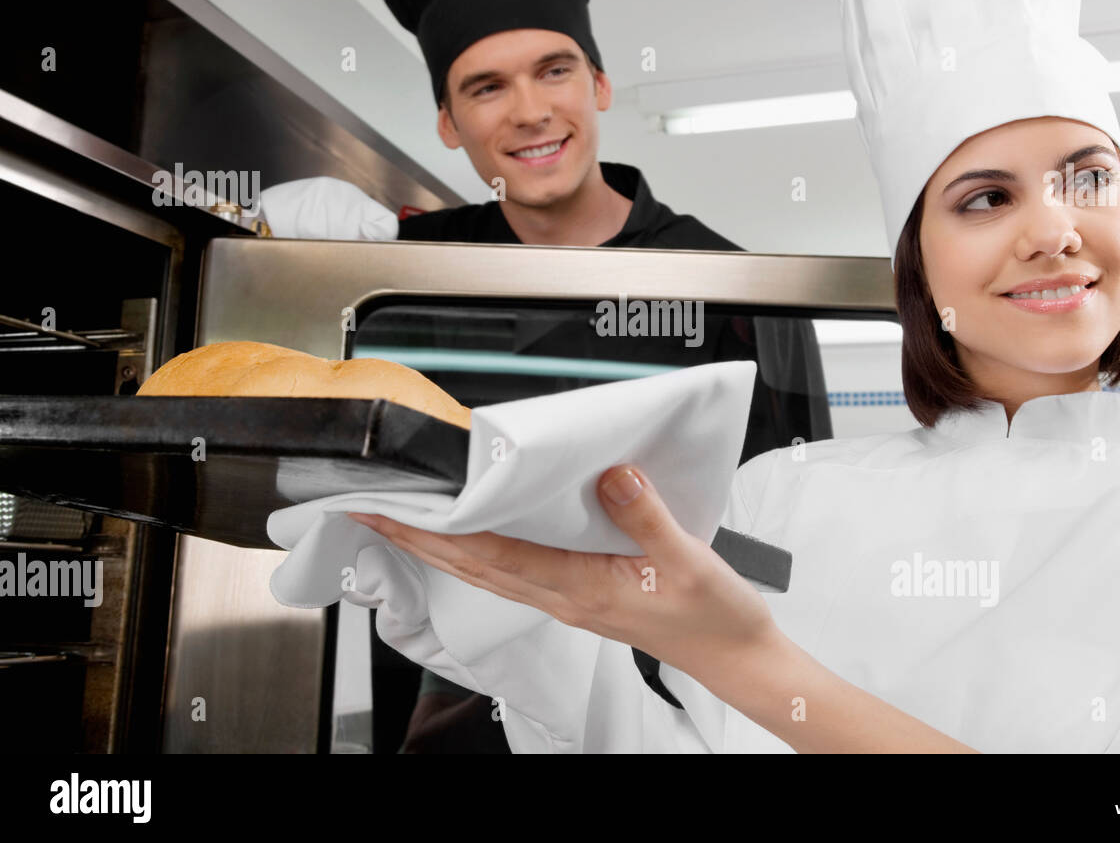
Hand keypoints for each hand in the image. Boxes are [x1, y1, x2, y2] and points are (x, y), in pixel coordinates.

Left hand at [347, 464, 778, 684]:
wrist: (735, 655)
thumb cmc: (713, 616)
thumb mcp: (687, 560)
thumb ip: (645, 516)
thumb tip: (609, 476)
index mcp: (580, 588)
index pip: (490, 554)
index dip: (436, 530)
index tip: (395, 509)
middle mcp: (564, 597)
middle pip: (472, 566)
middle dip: (417, 538)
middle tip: (372, 509)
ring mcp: (569, 599)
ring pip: (487, 572)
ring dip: (440, 546)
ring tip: (405, 520)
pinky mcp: (582, 595)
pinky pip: (514, 572)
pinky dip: (479, 553)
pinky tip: (473, 538)